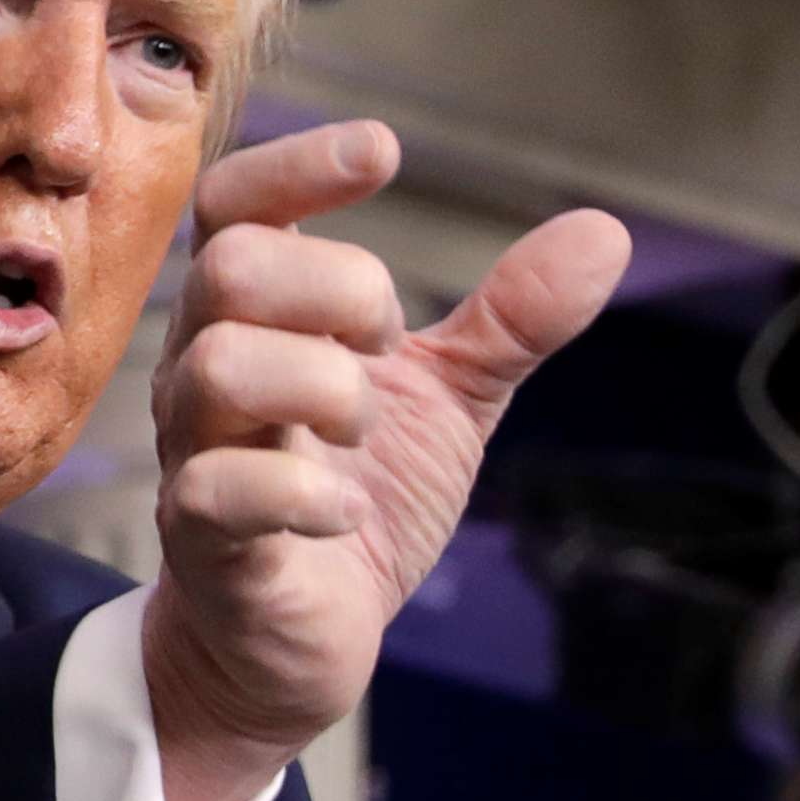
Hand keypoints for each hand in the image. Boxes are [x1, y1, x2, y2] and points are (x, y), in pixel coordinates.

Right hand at [143, 121, 629, 800]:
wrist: (298, 645)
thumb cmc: (351, 500)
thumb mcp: (445, 401)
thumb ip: (508, 321)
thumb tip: (604, 231)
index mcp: (256, 319)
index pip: (235, 203)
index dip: (298, 165)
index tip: (384, 155)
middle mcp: (205, 371)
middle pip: (230, 267)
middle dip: (337, 289)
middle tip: (387, 348)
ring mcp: (195, 454)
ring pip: (217, 367)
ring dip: (322, 386)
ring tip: (363, 429)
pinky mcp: (203, 542)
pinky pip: (219, 491)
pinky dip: (305, 494)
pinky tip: (349, 512)